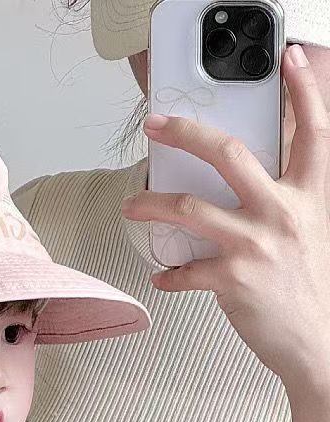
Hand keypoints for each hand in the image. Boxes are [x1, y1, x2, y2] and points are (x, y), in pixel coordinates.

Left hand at [121, 44, 329, 392]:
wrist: (316, 341)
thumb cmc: (307, 286)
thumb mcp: (308, 231)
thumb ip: (283, 201)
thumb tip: (246, 181)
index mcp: (309, 197)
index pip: (313, 132)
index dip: (305, 91)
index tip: (290, 60)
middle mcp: (284, 213)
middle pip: (230, 155)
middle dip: (186, 134)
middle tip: (155, 126)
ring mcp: (257, 245)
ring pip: (189, 208)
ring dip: (151, 204)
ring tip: (131, 205)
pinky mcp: (232, 279)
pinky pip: (184, 271)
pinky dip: (169, 275)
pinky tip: (163, 276)